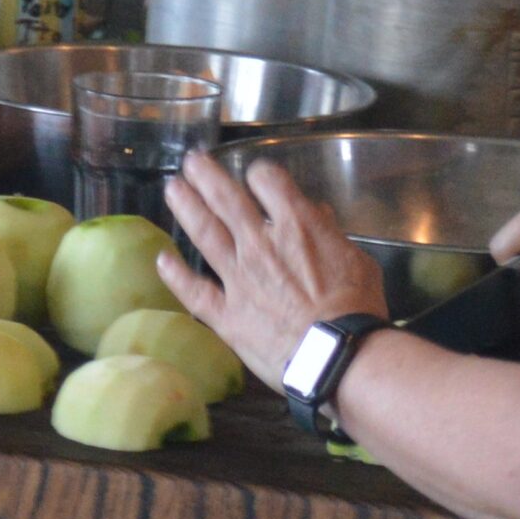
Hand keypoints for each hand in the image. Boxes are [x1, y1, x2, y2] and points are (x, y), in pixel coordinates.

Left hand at [158, 151, 388, 384]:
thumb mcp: (357, 262)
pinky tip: (162, 260)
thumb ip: (331, 236)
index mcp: (297, 226)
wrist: (338, 357)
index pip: (267, 180)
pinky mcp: (226, 314)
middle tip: (191, 161)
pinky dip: (176, 275)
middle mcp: (260, 244)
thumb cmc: (357, 310)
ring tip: (172, 189)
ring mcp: (238, 278)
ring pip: (205, 234)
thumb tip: (319, 215)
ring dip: (186, 208)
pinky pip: (194, 291)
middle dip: (206, 176)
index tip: (256, 174)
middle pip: (225, 198)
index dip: (260, 173)